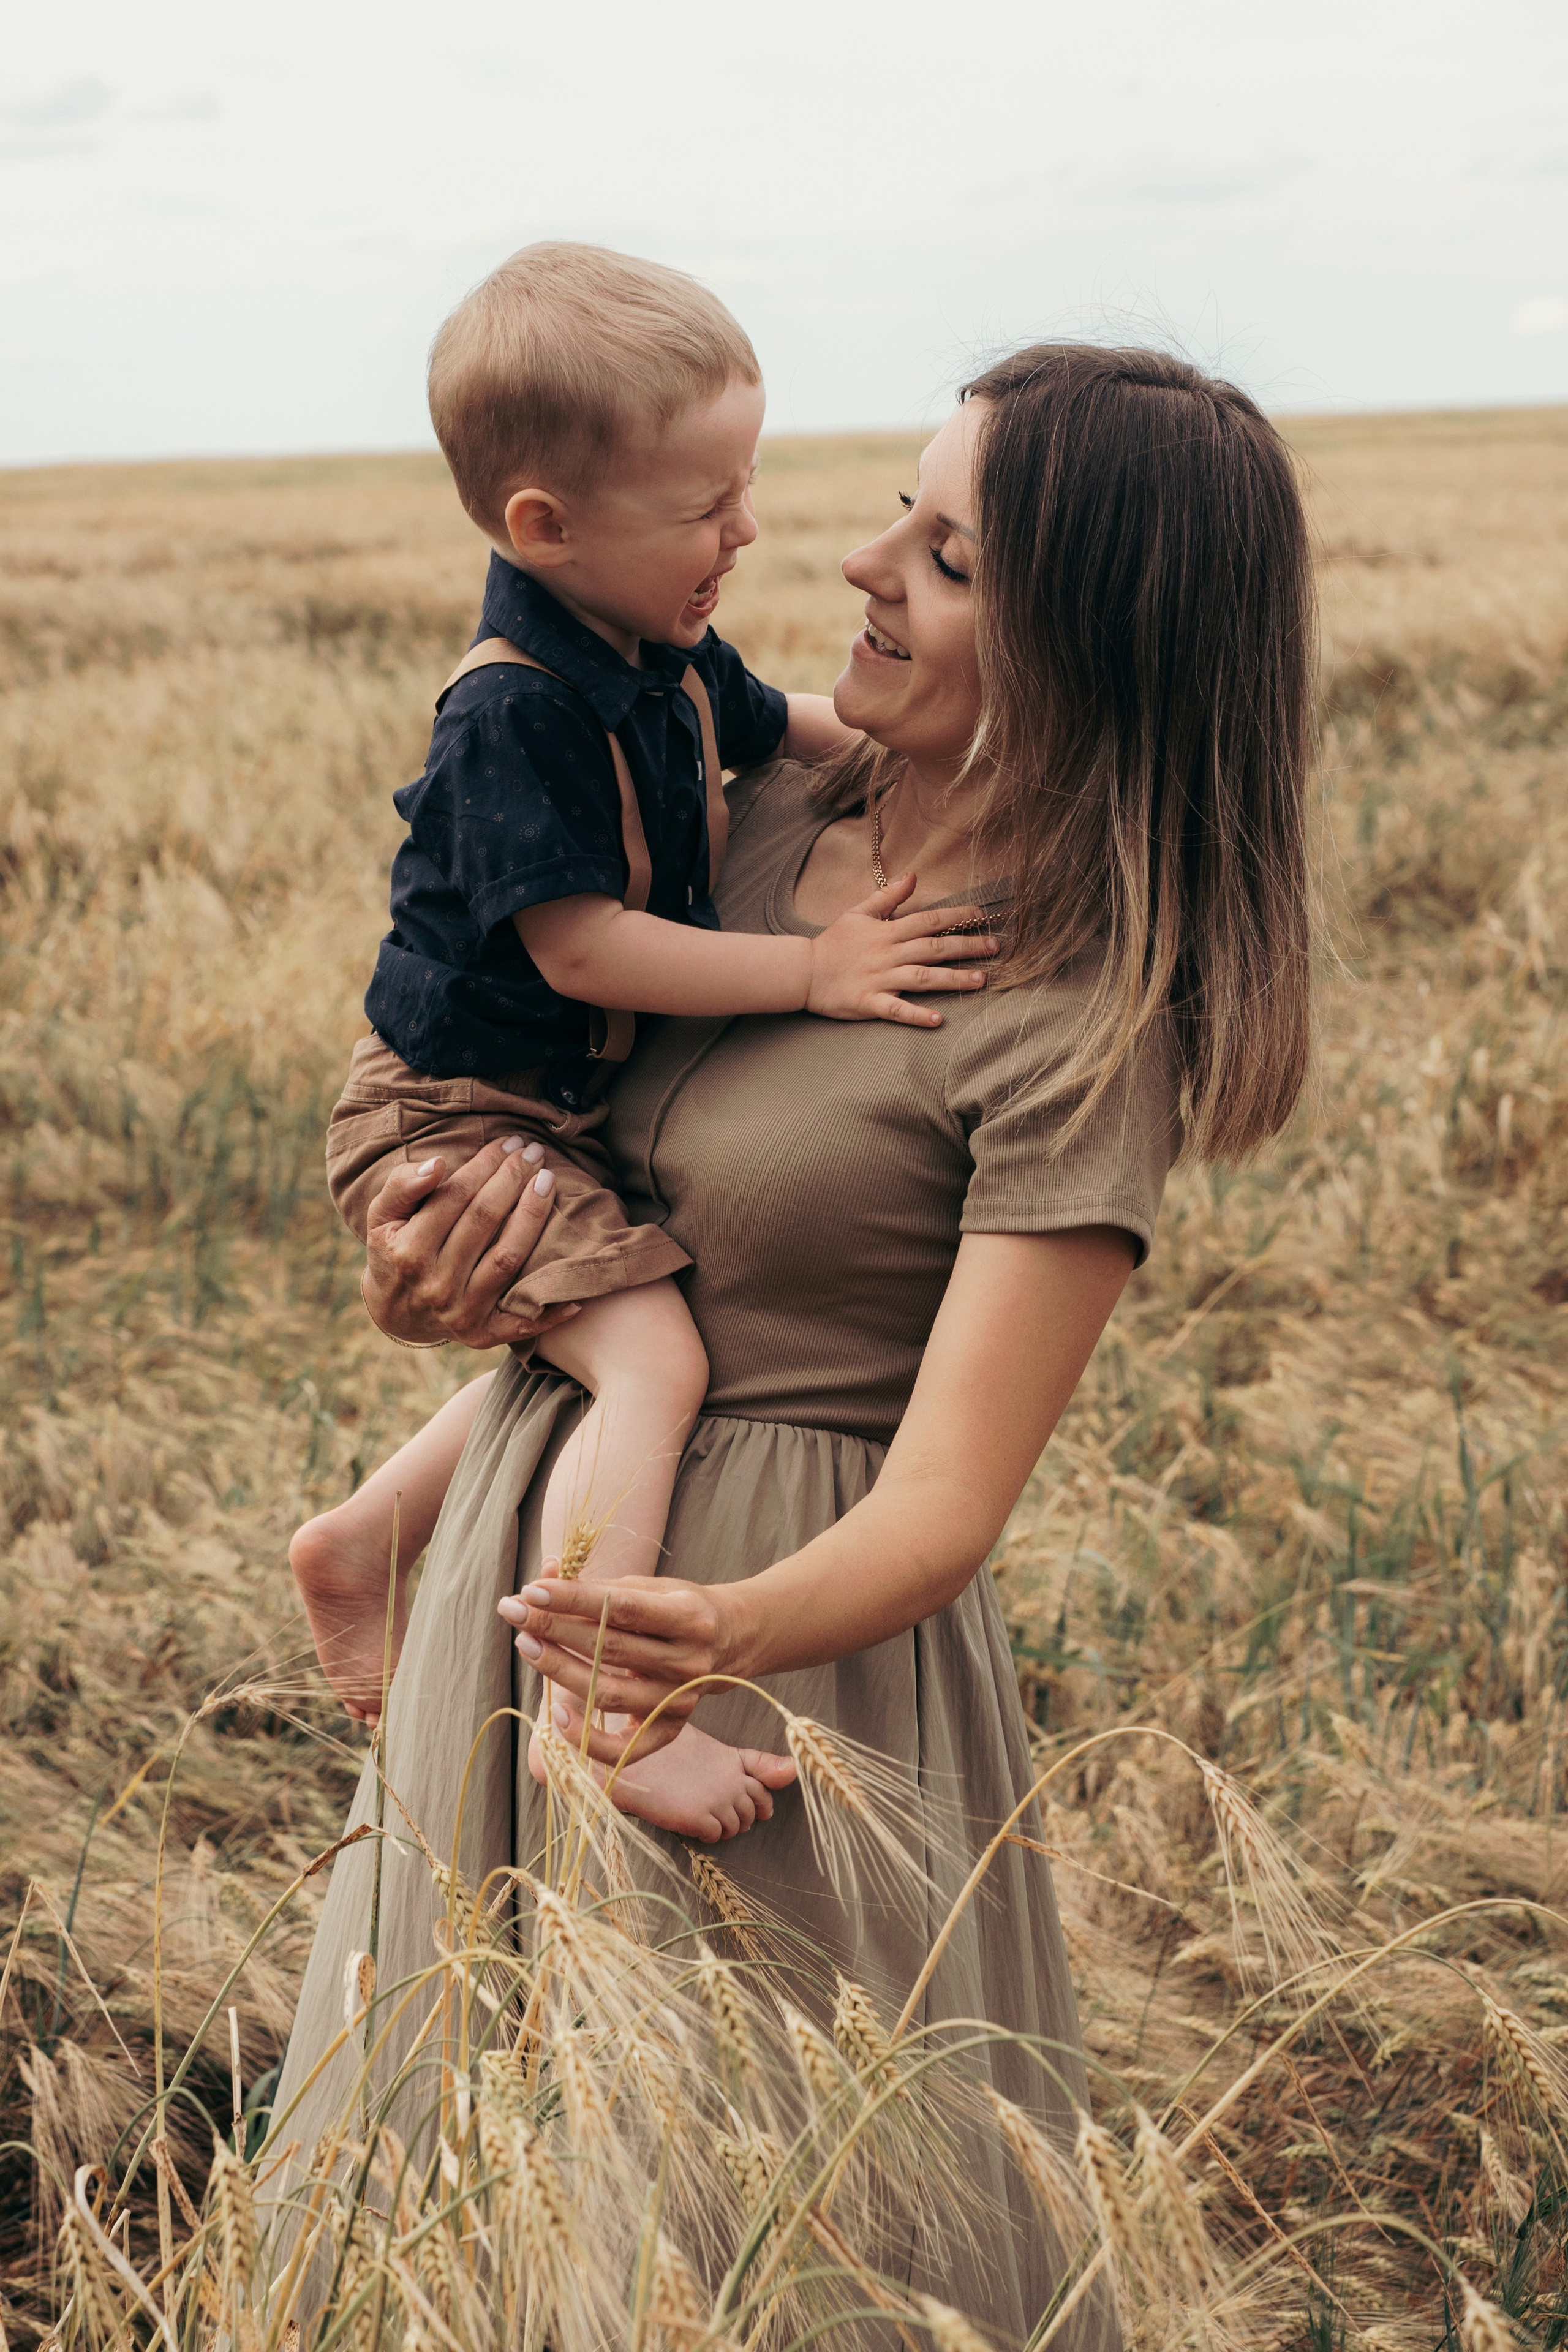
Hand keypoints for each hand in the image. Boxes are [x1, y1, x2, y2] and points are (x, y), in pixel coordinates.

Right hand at [363, 1137, 583, 1349]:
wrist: (395, 1310)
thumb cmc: (394, 1250)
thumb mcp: (382, 1216)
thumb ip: (402, 1186)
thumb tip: (438, 1165)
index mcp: (408, 1252)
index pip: (455, 1197)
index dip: (485, 1164)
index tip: (508, 1142)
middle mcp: (435, 1285)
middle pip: (484, 1221)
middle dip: (512, 1179)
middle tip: (533, 1151)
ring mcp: (460, 1313)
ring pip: (507, 1258)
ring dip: (533, 1216)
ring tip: (547, 1181)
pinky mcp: (482, 1336)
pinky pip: (522, 1323)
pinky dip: (551, 1310)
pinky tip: (577, 1287)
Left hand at [498, 1567, 746, 1764]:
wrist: (728, 1642)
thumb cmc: (677, 1607)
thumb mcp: (650, 1587)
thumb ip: (600, 1586)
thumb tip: (544, 1577)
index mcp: (688, 1615)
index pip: (621, 1607)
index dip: (573, 1599)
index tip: (531, 1589)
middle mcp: (688, 1660)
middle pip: (609, 1648)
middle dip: (554, 1628)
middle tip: (513, 1610)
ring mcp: (679, 1699)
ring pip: (608, 1692)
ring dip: (558, 1669)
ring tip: (525, 1645)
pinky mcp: (669, 1730)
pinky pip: (622, 1748)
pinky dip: (586, 1736)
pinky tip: (555, 1713)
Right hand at [805, 872, 995, 1027]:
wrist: (802, 972)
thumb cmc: (833, 943)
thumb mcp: (857, 913)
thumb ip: (888, 897)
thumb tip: (913, 876)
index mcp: (886, 932)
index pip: (927, 920)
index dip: (956, 916)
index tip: (982, 915)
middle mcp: (887, 954)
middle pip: (933, 948)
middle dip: (966, 946)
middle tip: (995, 948)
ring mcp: (879, 979)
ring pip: (922, 978)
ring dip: (952, 979)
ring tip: (981, 980)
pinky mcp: (869, 1003)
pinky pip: (896, 1010)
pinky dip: (916, 1015)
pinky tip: (937, 1020)